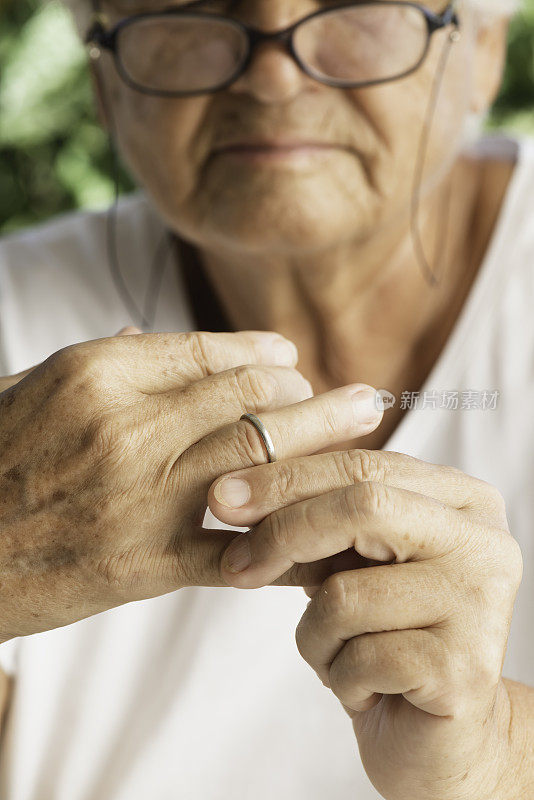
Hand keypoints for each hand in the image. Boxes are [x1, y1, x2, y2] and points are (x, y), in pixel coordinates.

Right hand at [0, 328, 382, 641]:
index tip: (293, 360)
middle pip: (251, 397)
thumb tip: (153, 330)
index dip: (261, 354)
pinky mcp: (152, 562)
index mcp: (97, 374)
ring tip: (366, 428)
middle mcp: (131, 427)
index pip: (206, 352)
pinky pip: (242, 546)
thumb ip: (100, 359)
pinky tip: (329, 529)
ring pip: (260, 456)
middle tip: (362, 394)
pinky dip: (291, 537)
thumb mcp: (29, 388)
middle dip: (315, 393)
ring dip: (322, 440)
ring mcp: (146, 495)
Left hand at [208, 449, 522, 799]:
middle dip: (282, 533)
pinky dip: (339, 676)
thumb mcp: (353, 564)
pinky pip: (360, 657)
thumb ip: (316, 519)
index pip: (364, 465)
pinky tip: (366, 689)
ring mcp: (481, 604)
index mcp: (462, 501)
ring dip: (315, 634)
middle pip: (362, 506)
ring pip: (347, 592)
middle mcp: (485, 542)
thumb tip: (231, 492)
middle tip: (234, 564)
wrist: (436, 736)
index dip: (286, 478)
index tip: (222, 496)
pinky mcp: (465, 669)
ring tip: (339, 655)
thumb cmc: (386, 636)